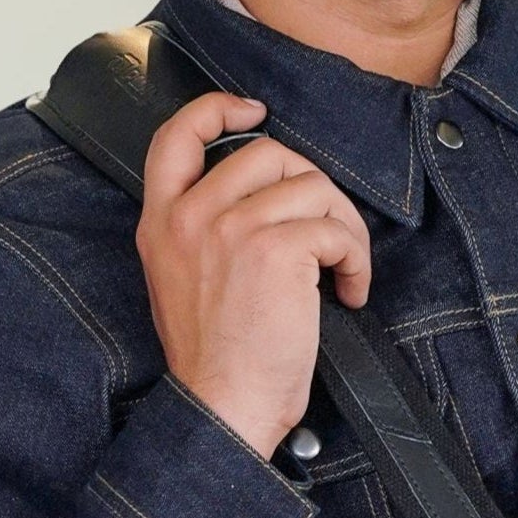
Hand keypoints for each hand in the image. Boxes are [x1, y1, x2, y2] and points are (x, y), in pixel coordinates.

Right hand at [136, 92, 371, 458]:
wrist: (222, 408)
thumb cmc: (214, 362)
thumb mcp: (180, 283)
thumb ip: (202, 230)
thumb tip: (261, 196)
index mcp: (162, 222)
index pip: (178, 135)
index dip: (219, 109)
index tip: (253, 112)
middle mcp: (191, 216)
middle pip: (268, 152)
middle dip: (311, 187)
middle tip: (325, 233)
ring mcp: (232, 228)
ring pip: (311, 186)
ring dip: (342, 228)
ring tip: (341, 271)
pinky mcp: (276, 249)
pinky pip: (335, 229)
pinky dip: (356, 260)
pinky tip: (348, 292)